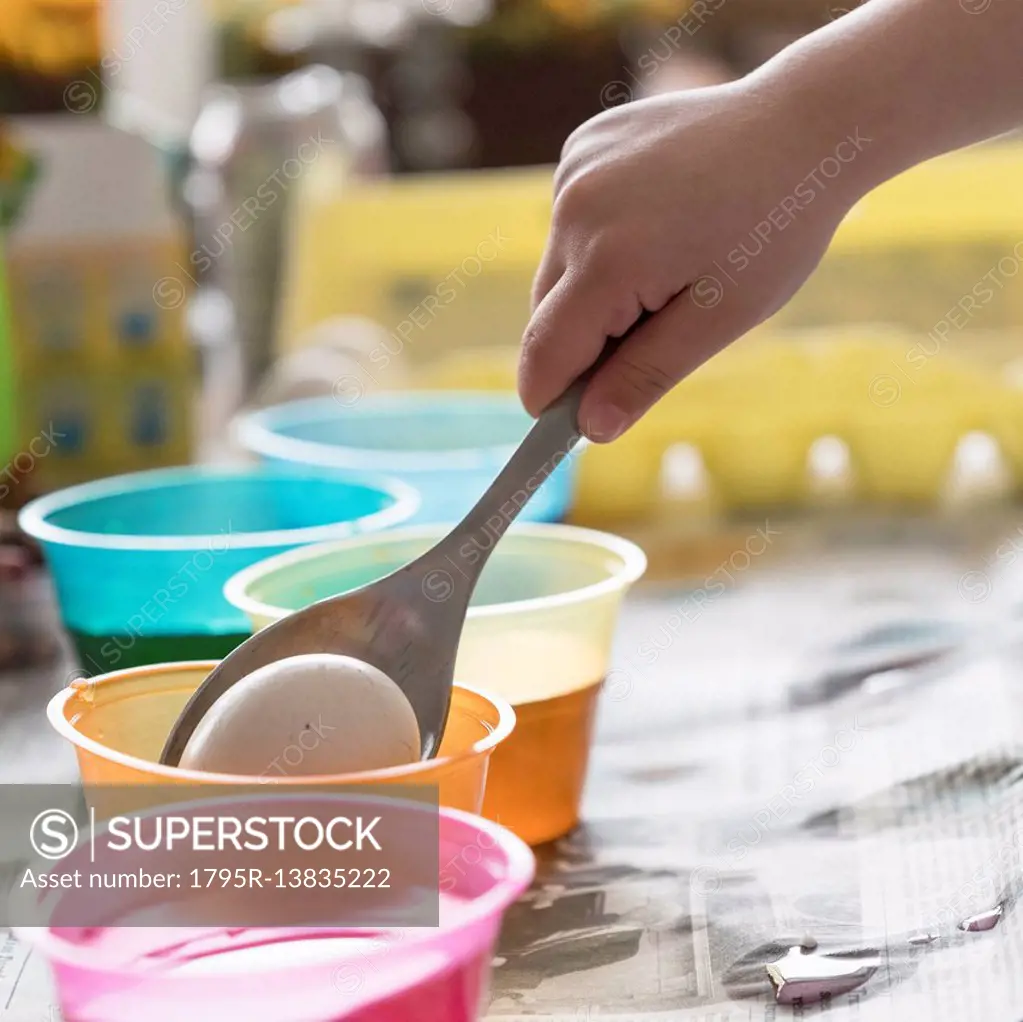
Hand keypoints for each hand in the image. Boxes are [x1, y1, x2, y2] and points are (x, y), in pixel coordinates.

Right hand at [518, 80, 865, 441]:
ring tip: (666, 266)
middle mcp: (576, 209)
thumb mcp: (720, 318)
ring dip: (590, 291)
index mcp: (608, 260)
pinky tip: (653, 223)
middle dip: (583, 343)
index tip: (566, 426)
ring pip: (557, 269)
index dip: (549, 399)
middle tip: (655, 333)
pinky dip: (596, 242)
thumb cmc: (775, 228)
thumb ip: (645, 376)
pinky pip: (570, 224)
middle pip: (546, 314)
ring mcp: (574, 170)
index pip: (544, 354)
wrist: (804, 123)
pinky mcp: (583, 147)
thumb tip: (590, 428)